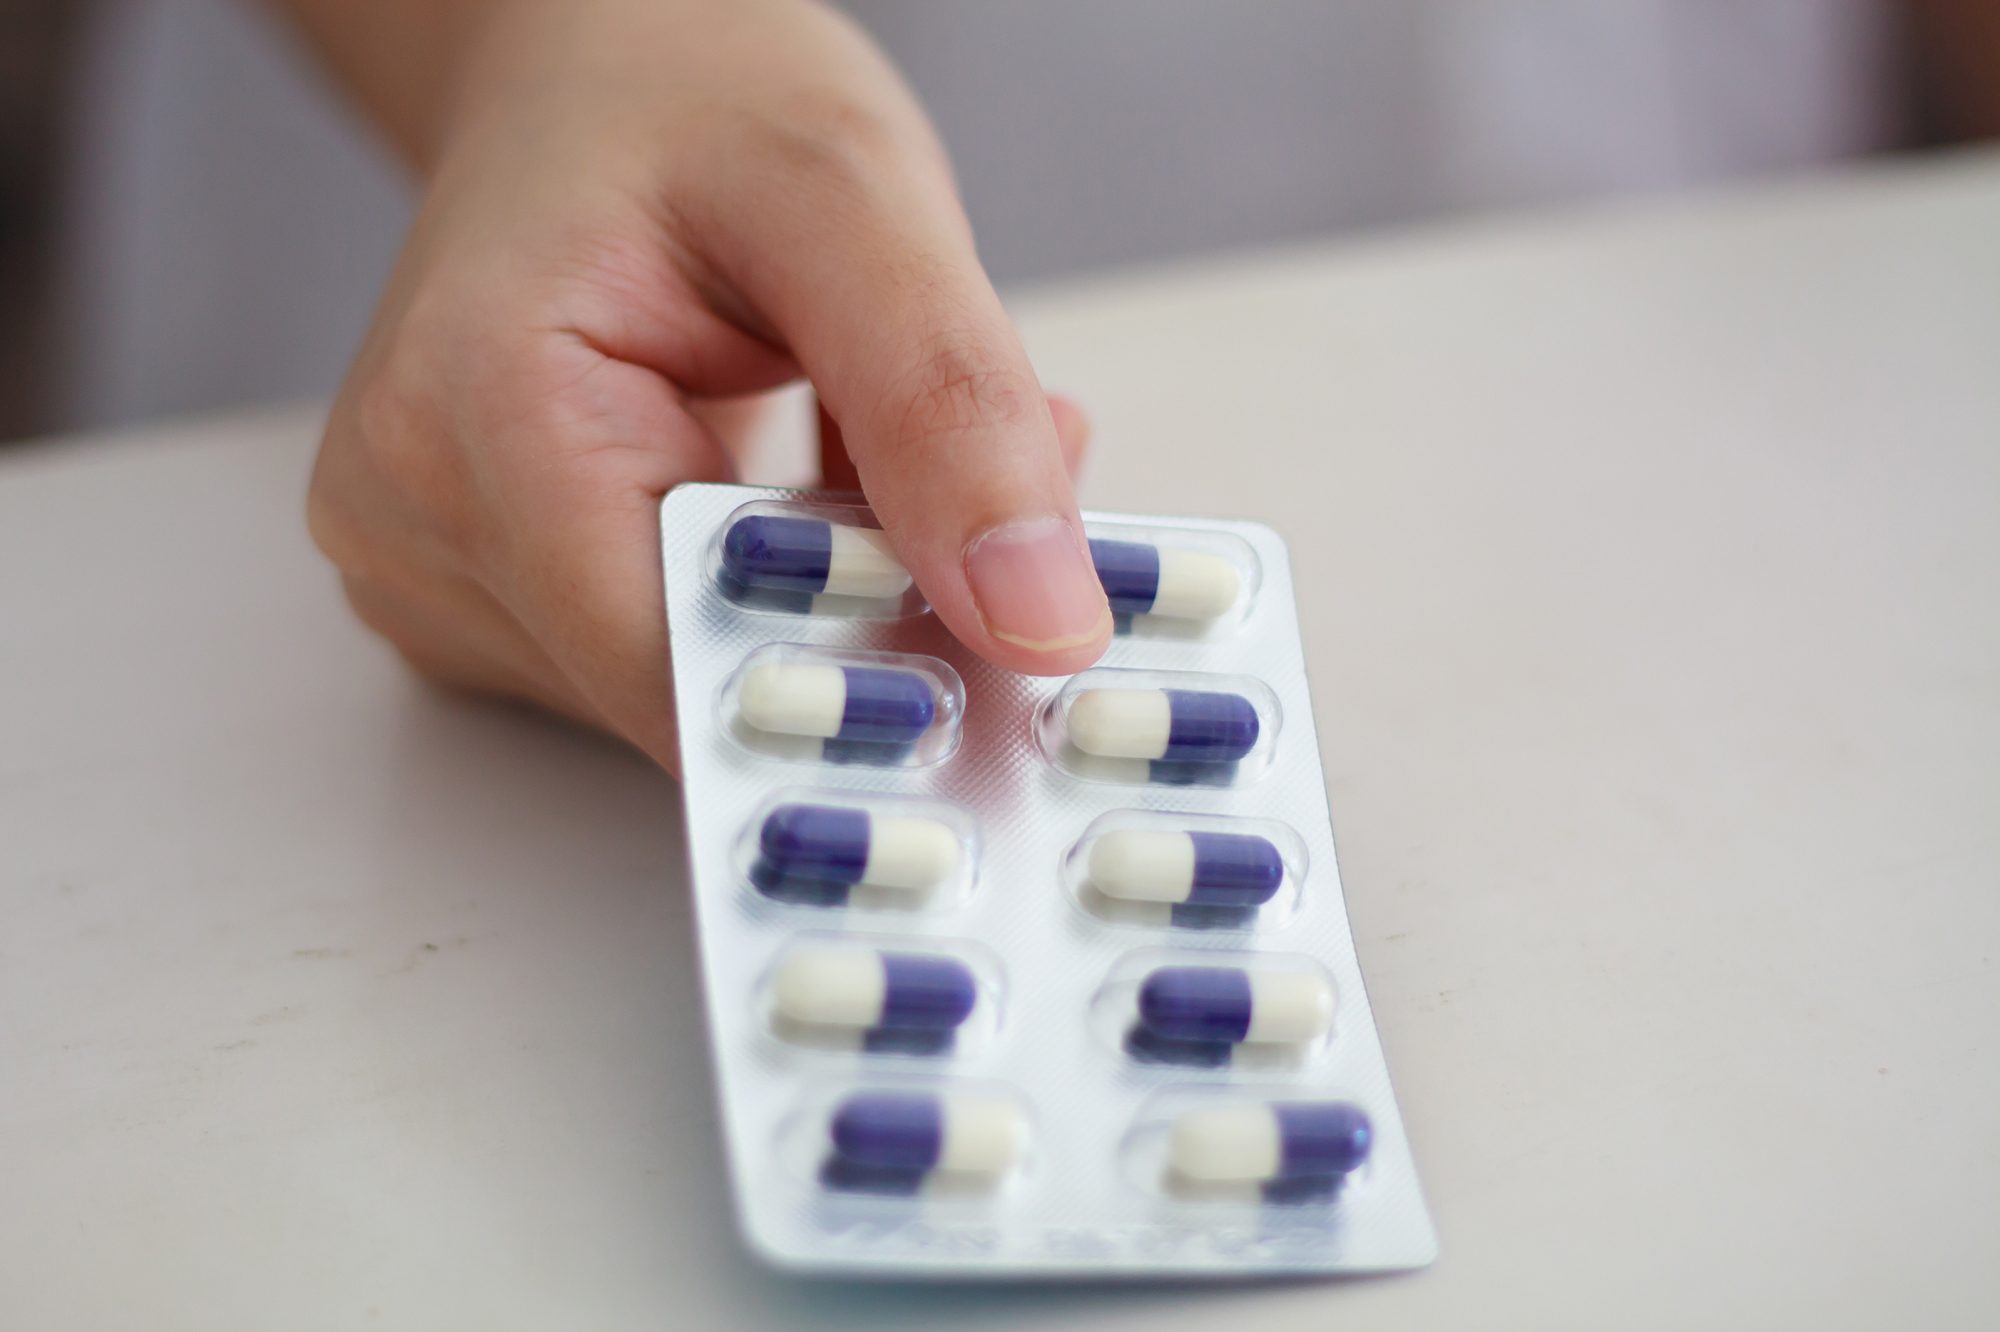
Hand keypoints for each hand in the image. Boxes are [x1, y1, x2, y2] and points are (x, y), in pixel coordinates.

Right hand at [302, 0, 1110, 771]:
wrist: (590, 70)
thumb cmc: (686, 96)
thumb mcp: (860, 201)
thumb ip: (951, 409)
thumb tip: (1038, 621)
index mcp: (475, 409)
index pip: (680, 666)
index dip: (856, 695)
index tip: (1006, 678)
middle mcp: (420, 516)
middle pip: (694, 687)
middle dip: (867, 630)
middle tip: (994, 540)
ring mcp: (438, 566)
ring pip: (696, 685)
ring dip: (829, 608)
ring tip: (865, 461)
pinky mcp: (485, 592)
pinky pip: (672, 652)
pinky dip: (778, 598)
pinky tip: (805, 496)